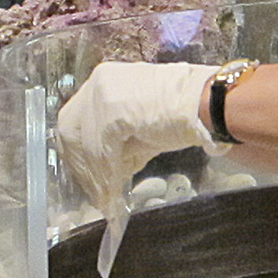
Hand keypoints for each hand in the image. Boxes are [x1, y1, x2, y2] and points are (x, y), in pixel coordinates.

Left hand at [55, 62, 224, 220]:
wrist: (206, 102)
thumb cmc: (181, 110)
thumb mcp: (140, 120)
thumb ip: (117, 138)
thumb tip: (104, 168)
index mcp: (104, 79)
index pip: (75, 118)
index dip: (76, 151)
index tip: (83, 174)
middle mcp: (98, 83)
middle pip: (71, 131)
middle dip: (79, 166)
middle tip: (92, 191)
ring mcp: (104, 96)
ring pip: (85, 145)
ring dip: (94, 176)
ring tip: (105, 198)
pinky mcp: (113, 113)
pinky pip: (101, 153)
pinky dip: (106, 176)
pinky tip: (114, 192)